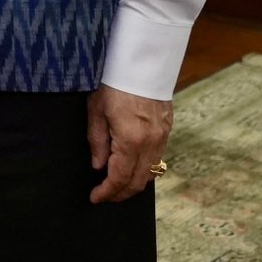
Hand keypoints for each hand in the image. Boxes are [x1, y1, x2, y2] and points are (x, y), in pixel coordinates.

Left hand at [86, 84, 172, 201]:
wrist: (141, 62)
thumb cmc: (113, 83)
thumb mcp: (96, 111)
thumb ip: (97, 142)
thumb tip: (98, 167)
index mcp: (130, 140)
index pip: (119, 178)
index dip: (107, 192)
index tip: (95, 198)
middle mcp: (150, 144)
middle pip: (138, 182)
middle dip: (120, 194)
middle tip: (105, 196)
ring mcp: (161, 138)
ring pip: (150, 173)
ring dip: (134, 184)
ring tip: (117, 185)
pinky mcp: (166, 130)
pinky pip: (157, 159)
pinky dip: (144, 169)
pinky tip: (132, 166)